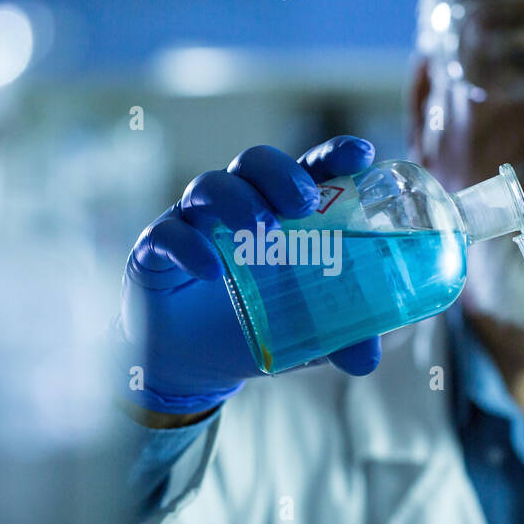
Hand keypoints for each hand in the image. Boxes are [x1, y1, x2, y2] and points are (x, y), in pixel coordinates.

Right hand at [113, 136, 381, 414]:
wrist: (190, 368)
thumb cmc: (254, 329)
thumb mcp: (305, 336)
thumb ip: (339, 337)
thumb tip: (367, 359)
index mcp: (283, 214)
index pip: (309, 170)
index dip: (333, 155)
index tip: (361, 155)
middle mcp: (238, 206)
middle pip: (255, 162)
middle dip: (281, 173)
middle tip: (303, 204)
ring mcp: (195, 222)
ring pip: (210, 185)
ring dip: (238, 201)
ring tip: (262, 234)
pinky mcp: (156, 249)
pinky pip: (168, 234)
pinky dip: (190, 247)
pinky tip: (213, 271)